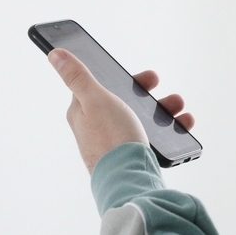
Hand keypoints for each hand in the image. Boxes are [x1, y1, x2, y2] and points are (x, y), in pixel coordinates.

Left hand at [48, 48, 193, 173]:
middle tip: (170, 95)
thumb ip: (78, 76)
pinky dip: (168, 132)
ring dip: (164, 112)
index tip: (148, 77)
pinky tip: (180, 129)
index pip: (102, 86)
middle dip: (151, 97)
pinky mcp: (129, 156)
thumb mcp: (95, 98)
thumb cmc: (110, 138)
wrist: (128, 180)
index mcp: (84, 112)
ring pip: (141, 120)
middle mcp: (97, 127)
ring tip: (180, 111)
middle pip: (126, 103)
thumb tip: (55, 54)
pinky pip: (151, 139)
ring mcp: (114, 142)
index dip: (127, 80)